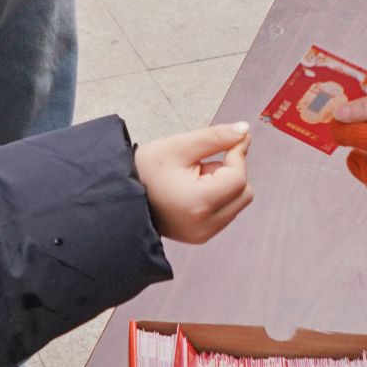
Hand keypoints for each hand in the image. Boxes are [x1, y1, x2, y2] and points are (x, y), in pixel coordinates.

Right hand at [135, 123, 254, 243]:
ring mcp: (203, 234)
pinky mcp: (201, 236)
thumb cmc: (145, 170)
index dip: (238, 154)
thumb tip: (244, 130)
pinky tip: (194, 189)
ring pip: (237, 202)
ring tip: (194, 177)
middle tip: (202, 161)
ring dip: (225, 184)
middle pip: (244, 192)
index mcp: (198, 203)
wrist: (121, 196)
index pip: (238, 178)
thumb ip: (215, 137)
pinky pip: (226, 211)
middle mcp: (205, 225)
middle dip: (231, 171)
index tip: (232, 138)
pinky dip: (219, 196)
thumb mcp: (179, 146)